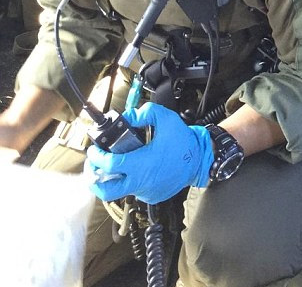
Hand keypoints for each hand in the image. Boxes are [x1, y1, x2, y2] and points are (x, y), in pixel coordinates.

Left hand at [85, 103, 213, 204]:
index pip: (109, 165)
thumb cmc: (183, 142)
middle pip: (106, 191)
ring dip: (112, 179)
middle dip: (94, 179)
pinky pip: (134, 190)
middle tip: (93, 167)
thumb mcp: (165, 119)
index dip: (96, 157)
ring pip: (120, 190)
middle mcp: (140, 182)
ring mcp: (145, 192)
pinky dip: (130, 181)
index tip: (94, 150)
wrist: (200, 160)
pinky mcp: (151, 197)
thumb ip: (145, 112)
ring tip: (113, 166)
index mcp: (141, 164)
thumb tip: (130, 117)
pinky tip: (134, 169)